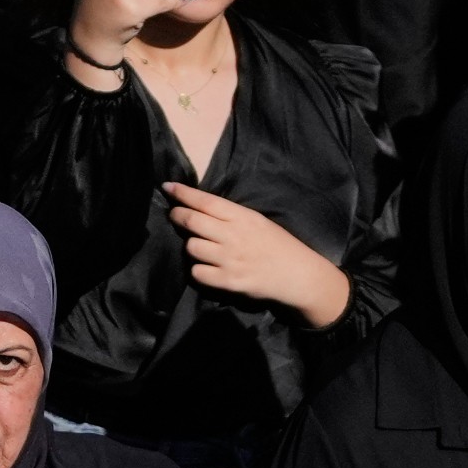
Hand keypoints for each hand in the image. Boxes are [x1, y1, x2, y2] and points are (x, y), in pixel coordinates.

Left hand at [166, 182, 353, 328]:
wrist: (300, 276)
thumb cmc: (279, 246)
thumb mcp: (258, 222)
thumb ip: (230, 215)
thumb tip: (198, 206)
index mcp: (243, 218)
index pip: (206, 202)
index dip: (183, 193)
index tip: (167, 186)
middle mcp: (234, 236)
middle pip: (191, 222)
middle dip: (177, 216)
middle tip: (174, 215)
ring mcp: (230, 259)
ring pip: (191, 247)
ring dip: (191, 246)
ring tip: (202, 247)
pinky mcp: (228, 281)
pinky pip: (197, 272)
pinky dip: (198, 270)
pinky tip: (208, 267)